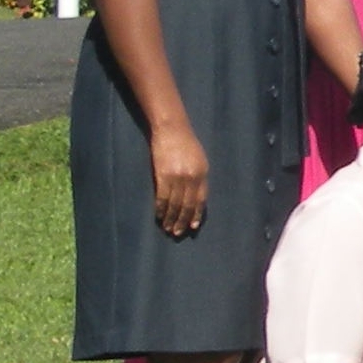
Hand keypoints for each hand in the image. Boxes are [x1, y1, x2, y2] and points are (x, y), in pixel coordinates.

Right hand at [146, 120, 208, 239]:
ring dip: (171, 218)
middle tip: (178, 233)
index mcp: (203, 174)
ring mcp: (177, 177)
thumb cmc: (186, 143)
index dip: (197, 214)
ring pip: (174, 204)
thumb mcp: (199, 160)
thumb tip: (195, 197)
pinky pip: (162, 197)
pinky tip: (159, 217)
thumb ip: (198, 177)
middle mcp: (192, 178)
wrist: (171, 130)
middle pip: (187, 205)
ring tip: (168, 229)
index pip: (201, 200)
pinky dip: (161, 209)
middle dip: (183, 220)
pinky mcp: (162, 176)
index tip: (193, 227)